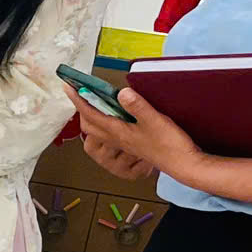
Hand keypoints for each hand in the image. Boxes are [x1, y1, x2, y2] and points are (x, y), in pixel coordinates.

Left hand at [75, 86, 197, 180]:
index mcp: (118, 132)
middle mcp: (117, 138)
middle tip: (81, 92)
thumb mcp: (154, 121)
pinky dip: (107, 121)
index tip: (68, 87)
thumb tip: (121, 92)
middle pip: (90, 124)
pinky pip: (112, 132)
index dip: (78, 100)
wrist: (183, 164)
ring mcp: (125, 142)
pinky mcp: (134, 143)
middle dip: (82, 108)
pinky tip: (118, 113)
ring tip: (96, 100)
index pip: (91, 114)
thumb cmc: (170, 145)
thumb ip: (137, 106)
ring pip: (100, 129)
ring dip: (93, 115)